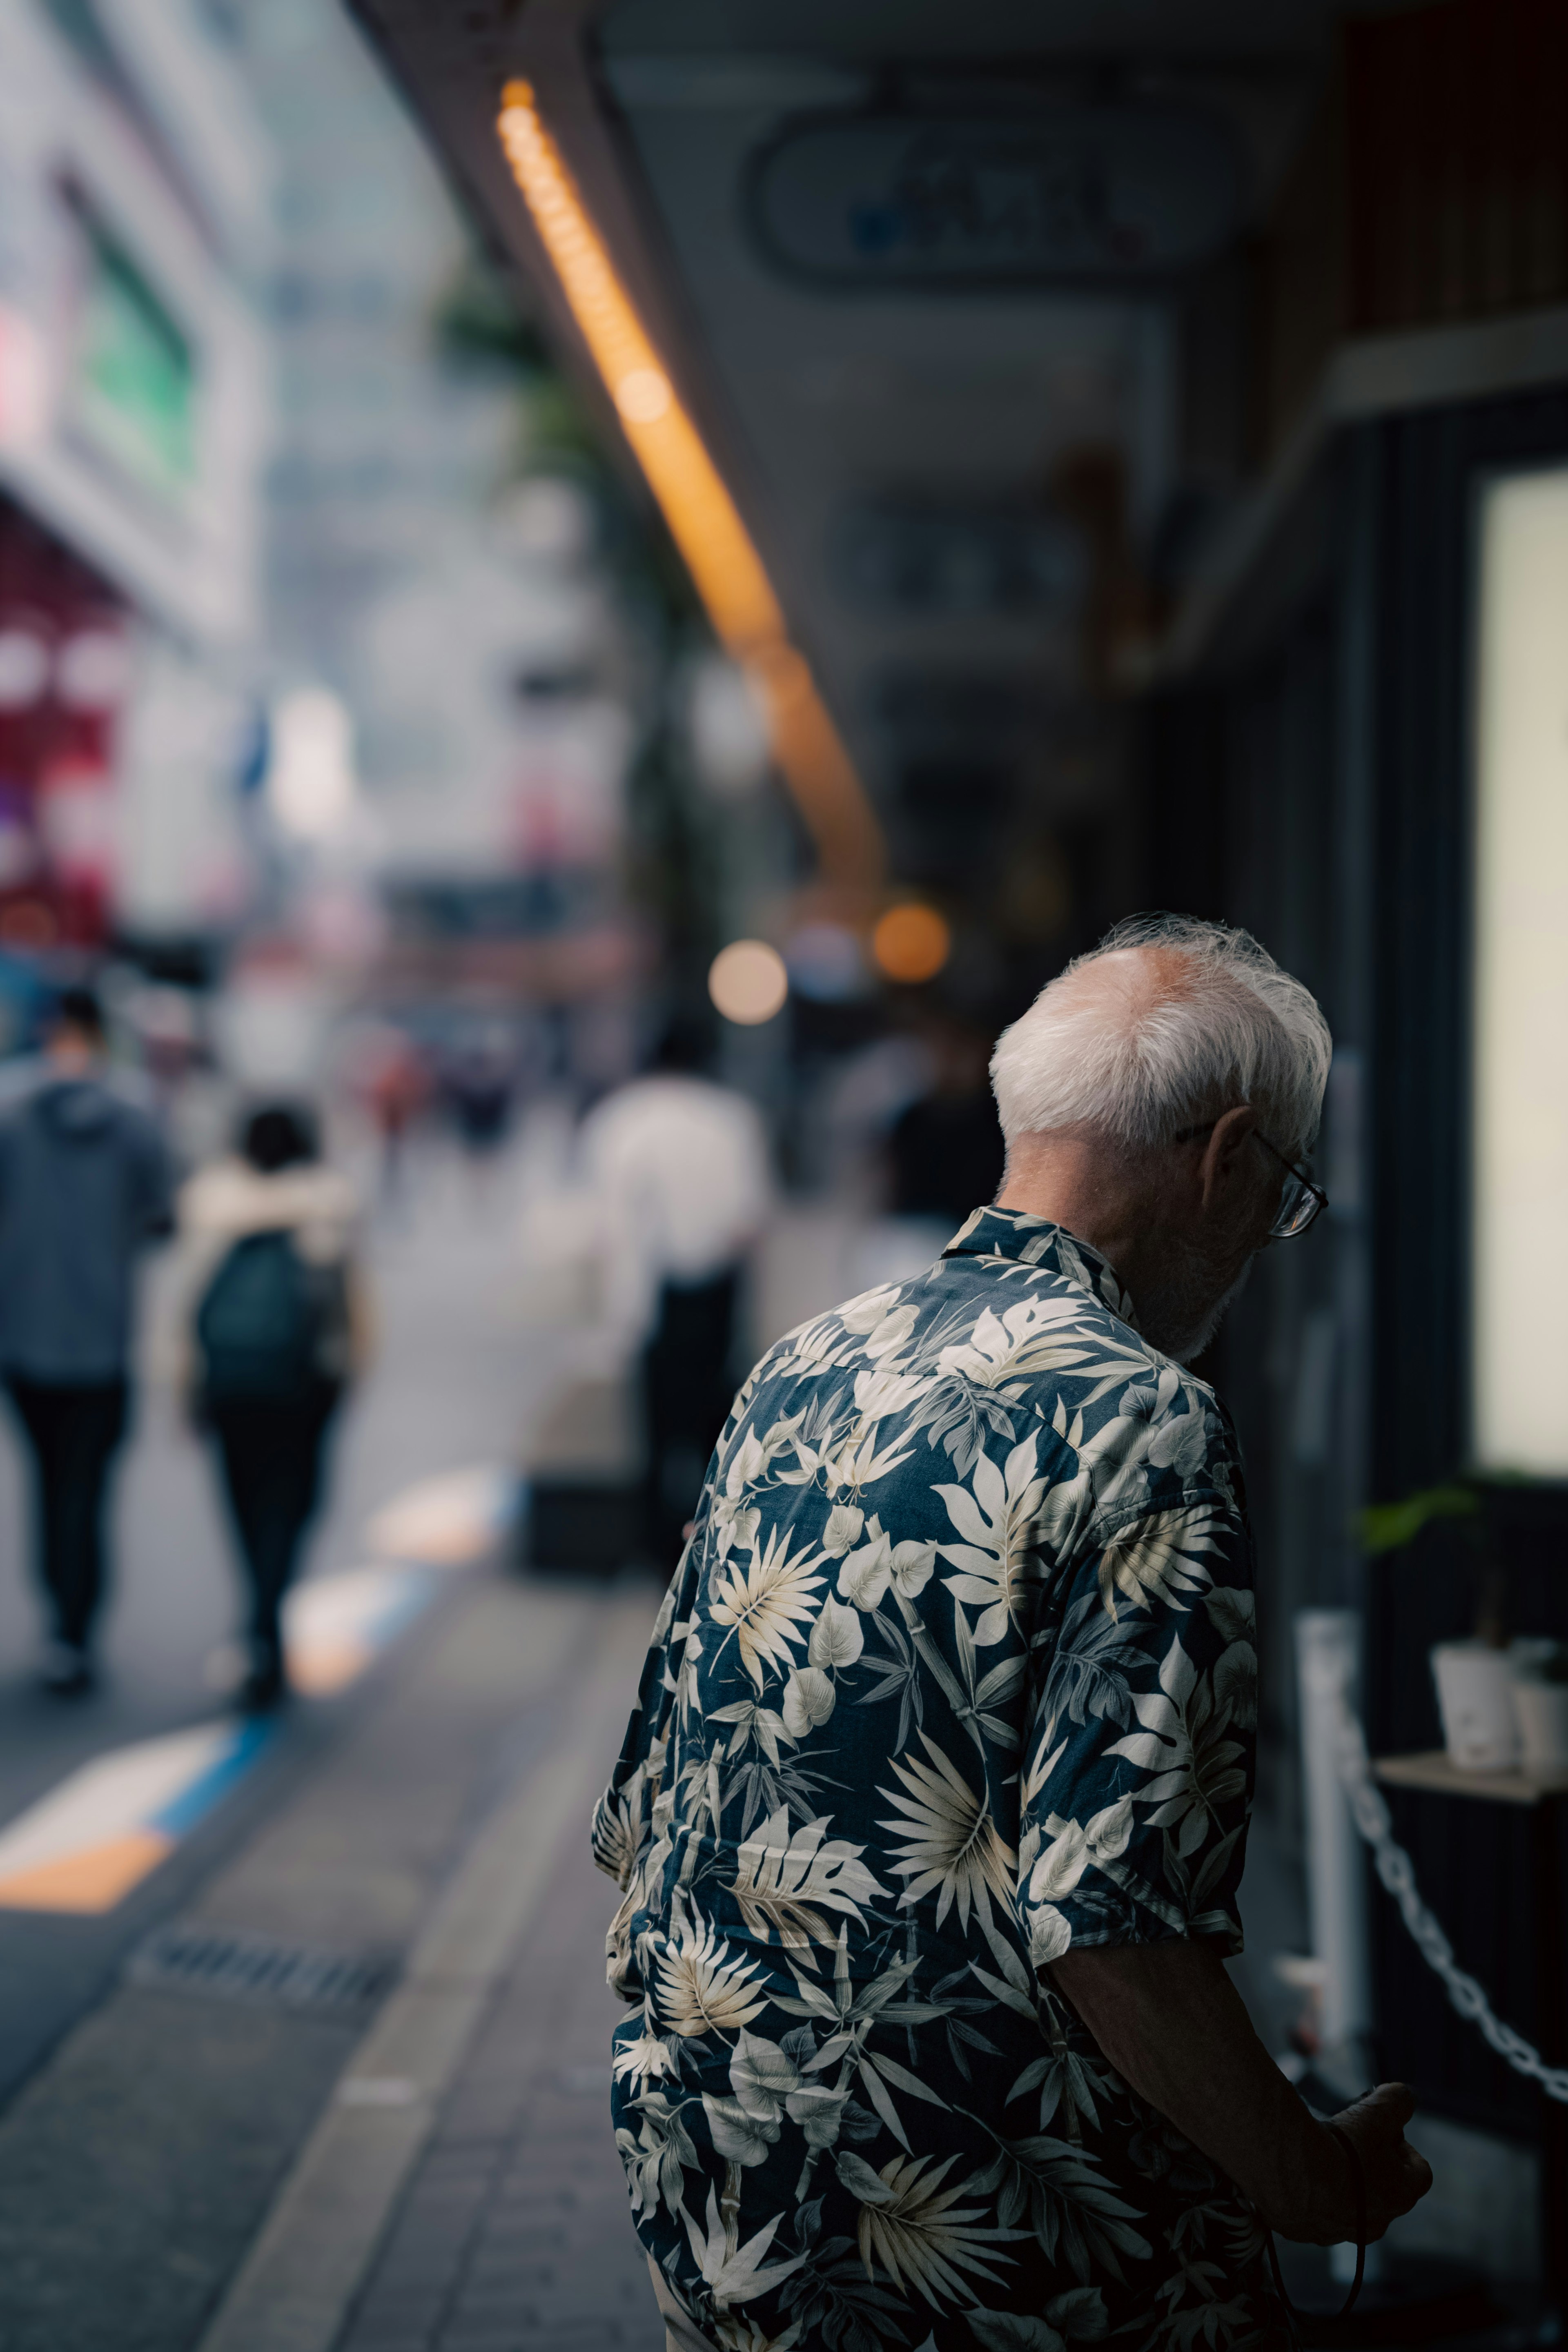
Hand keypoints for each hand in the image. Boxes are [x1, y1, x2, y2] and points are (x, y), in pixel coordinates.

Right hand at [1289, 2083, 1432, 2244]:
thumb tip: (1403, 2096)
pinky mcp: (1307, 2232)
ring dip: (1341, 2182)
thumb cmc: (1343, 2147)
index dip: (1405, 2147)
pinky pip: (1315, 2211)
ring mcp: (1340, 2232)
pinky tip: (1297, 2169)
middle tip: (1350, 2140)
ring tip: (1320, 2154)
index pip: (1419, 2173)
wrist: (1291, 2174)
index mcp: (1401, 2196)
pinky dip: (1310, 2192)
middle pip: (1383, 2190)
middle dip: (1370, 2165)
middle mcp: (1375, 2223)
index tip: (1385, 2130)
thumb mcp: (1377, 2112)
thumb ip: (1398, 2101)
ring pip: (1349, 2205)